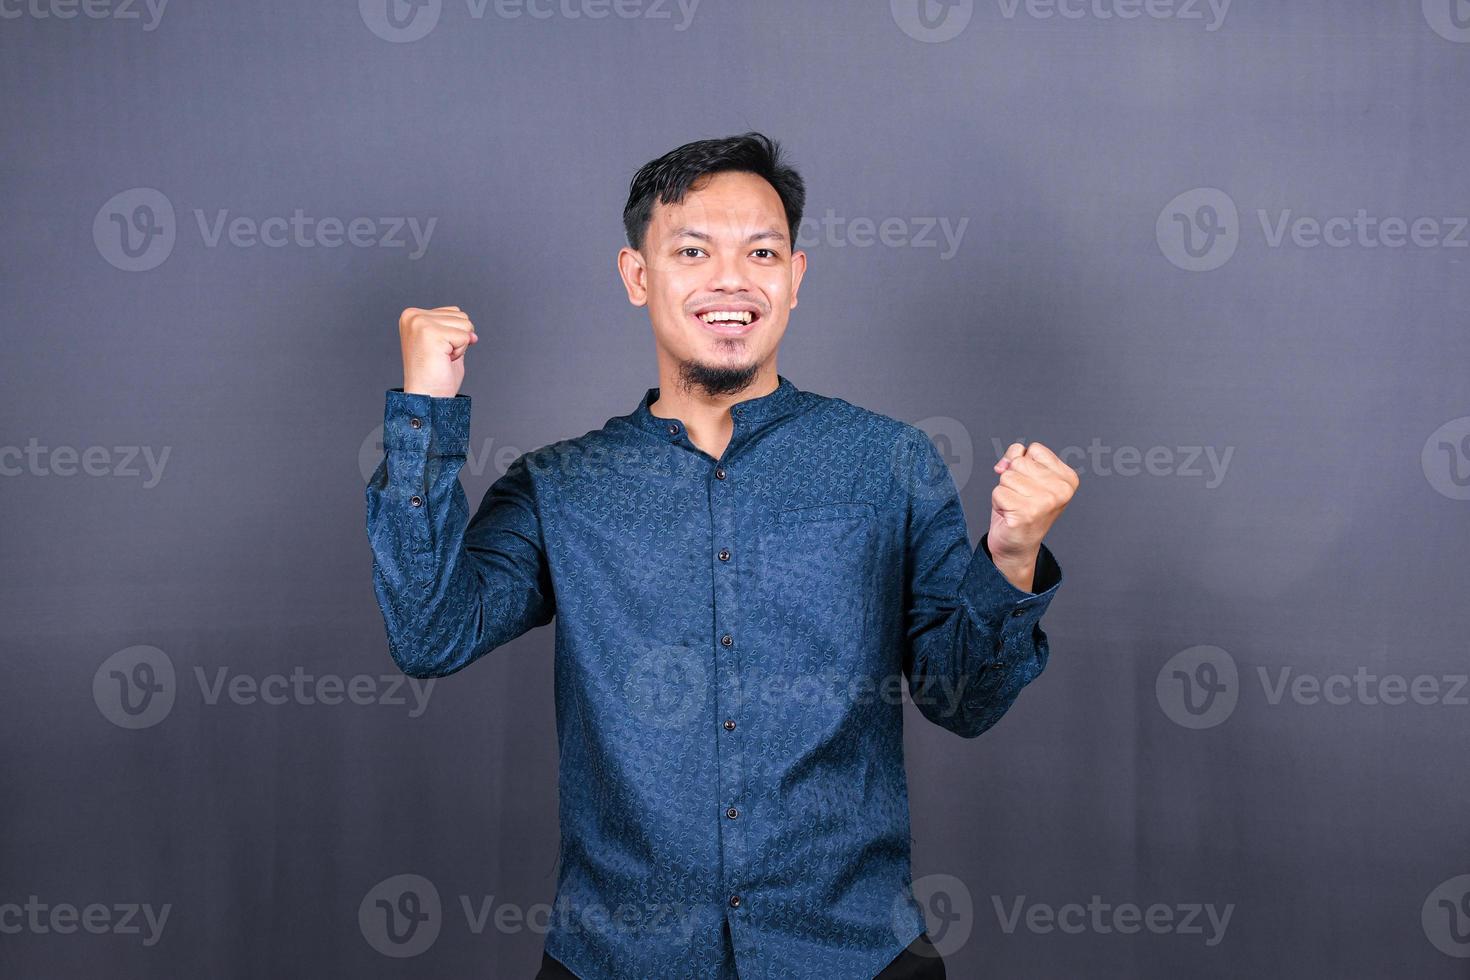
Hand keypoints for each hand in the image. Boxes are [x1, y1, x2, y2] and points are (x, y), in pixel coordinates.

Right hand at [399, 305, 477, 397]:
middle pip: (461, 316)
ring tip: (441, 358)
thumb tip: (472, 333)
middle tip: (440, 357)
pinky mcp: (430, 333)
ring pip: (465, 325)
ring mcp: (420, 323)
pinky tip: (443, 360)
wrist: (427, 398)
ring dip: (459, 346)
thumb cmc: (435, 378)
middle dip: (458, 340)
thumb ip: (458, 332)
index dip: (455, 335)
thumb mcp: (447, 347)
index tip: (438, 351)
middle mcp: (413, 316)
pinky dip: (460, 352)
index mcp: (413, 316)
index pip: (454, 312)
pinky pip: (464, 337)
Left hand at [988, 441, 1078, 580]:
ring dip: (1005, 491)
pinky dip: (998, 503)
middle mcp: (1061, 490)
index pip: (1034, 449)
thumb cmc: (1022, 509)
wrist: (1018, 546)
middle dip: (1013, 478)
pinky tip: (1010, 514)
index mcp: (1067, 478)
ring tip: (1015, 506)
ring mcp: (1045, 503)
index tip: (1030, 484)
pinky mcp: (1026, 514)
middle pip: (1019, 462)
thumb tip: (1006, 463)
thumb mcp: (1026, 476)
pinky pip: (998, 492)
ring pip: (1007, 477)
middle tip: (1020, 498)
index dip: (1024, 463)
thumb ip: (1018, 456)